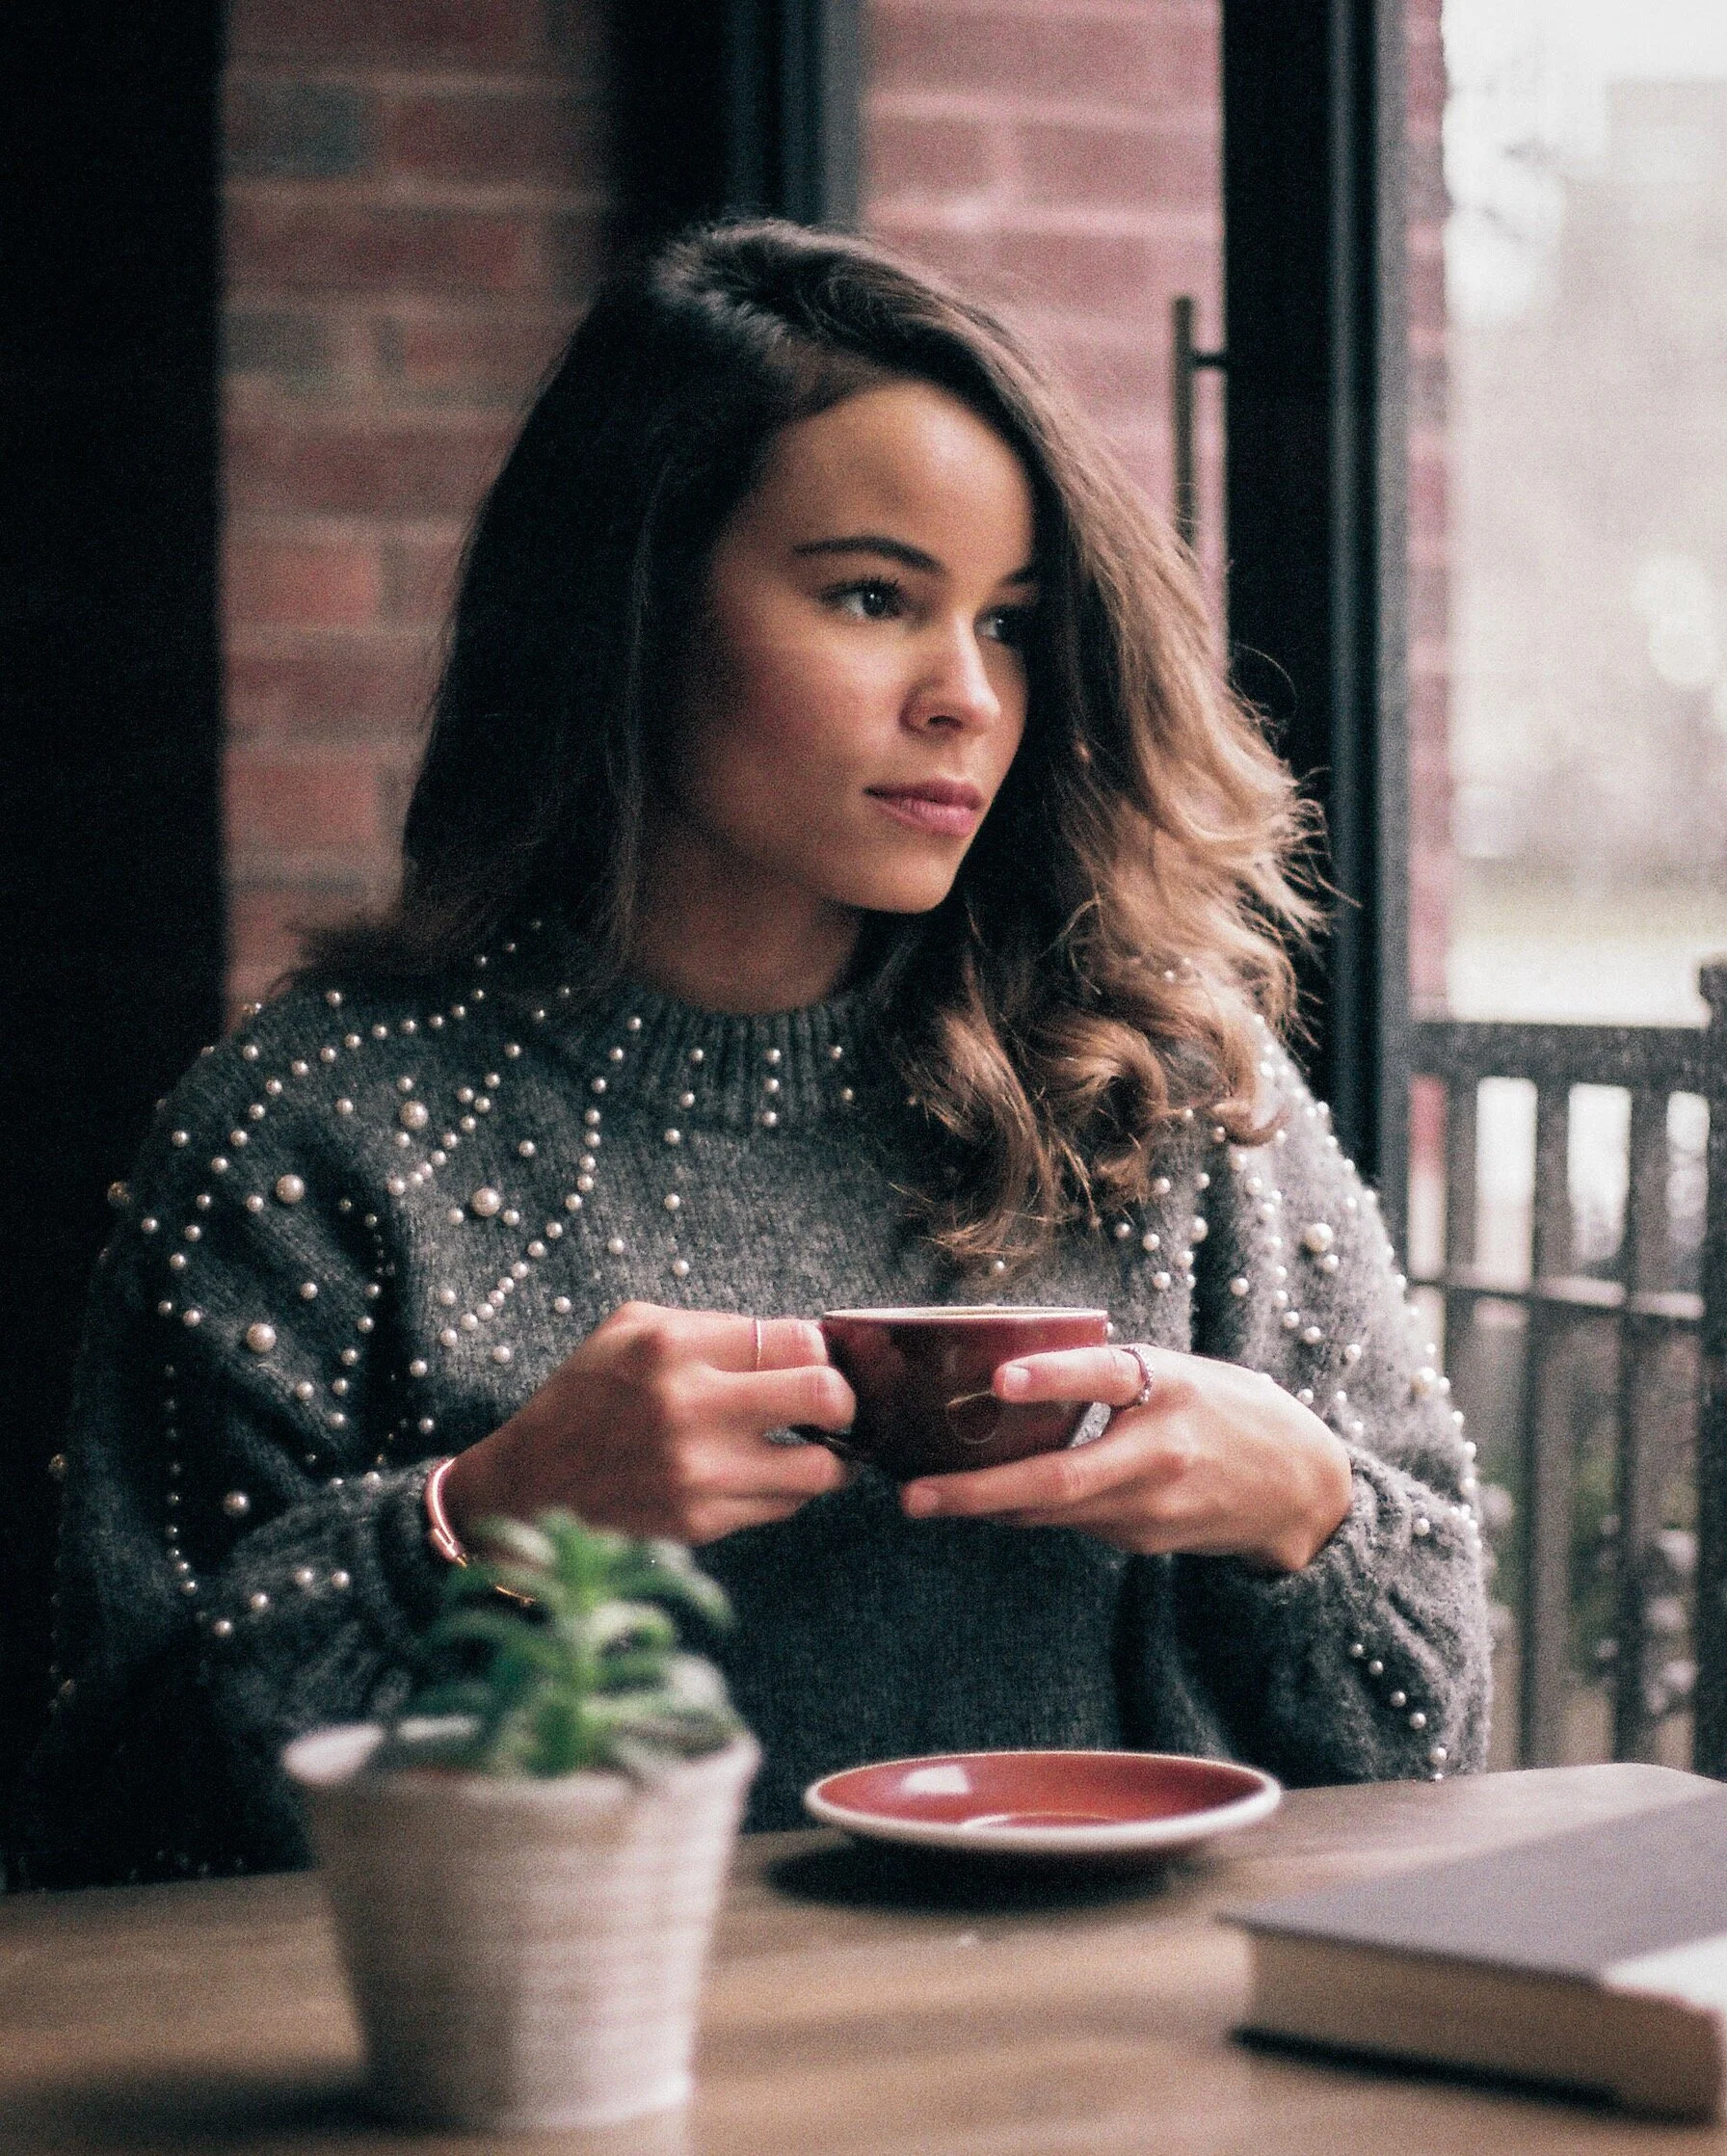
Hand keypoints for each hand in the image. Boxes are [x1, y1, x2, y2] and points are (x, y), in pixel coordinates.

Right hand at [442, 1302, 855, 1546]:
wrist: (529, 1484)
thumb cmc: (589, 1394)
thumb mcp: (632, 1329)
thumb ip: (713, 1327)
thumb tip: (801, 1340)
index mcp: (674, 1346)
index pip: (800, 1339)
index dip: (820, 1349)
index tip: (812, 1359)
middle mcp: (689, 1407)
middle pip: (826, 1396)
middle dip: (843, 1399)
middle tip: (831, 1404)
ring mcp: (697, 1472)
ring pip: (820, 1469)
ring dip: (828, 1457)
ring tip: (812, 1446)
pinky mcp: (700, 1522)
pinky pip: (783, 1506)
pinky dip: (786, 1490)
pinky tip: (762, 1473)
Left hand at [900, 1344, 1352, 1570]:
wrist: (1300, 1486)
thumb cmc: (1225, 1410)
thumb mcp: (1178, 1371)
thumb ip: (1112, 1375)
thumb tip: (1014, 1378)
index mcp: (1170, 1387)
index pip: (1105, 1376)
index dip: (1052, 1376)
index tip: (1000, 1379)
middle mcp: (1161, 1450)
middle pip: (1058, 1480)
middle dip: (977, 1492)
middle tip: (914, 1495)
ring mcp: (1154, 1505)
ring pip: (1054, 1511)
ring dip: (989, 1506)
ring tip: (927, 1496)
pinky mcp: (1147, 1539)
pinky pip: (1075, 1523)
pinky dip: (1031, 1512)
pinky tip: (997, 1502)